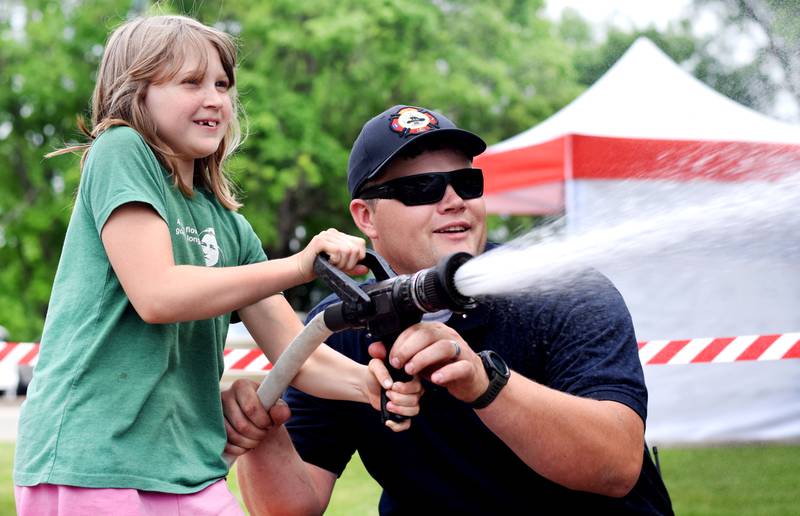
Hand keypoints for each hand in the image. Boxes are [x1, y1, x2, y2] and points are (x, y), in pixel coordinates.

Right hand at [221, 379, 290, 456]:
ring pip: (232, 435)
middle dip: (258, 434)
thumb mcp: (277, 407)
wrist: (253, 417)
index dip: (264, 422)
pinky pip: (224, 443)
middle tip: (265, 434)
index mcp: (242, 385)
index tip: (270, 424)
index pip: (251, 408)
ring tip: (257, 440)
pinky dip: (238, 449)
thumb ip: (281, 410)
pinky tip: (247, 445)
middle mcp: (225, 395)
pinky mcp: (211, 426)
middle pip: (242, 424)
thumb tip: (278, 413)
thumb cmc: (266, 409)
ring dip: (249, 443)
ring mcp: (215, 412)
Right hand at [294, 228, 366, 281]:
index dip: (358, 257)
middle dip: (350, 263)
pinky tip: (327, 262)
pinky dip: (334, 260)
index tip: (348, 265)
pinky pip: (337, 251)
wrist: (301, 269)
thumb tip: (366, 269)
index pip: (360, 243)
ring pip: (347, 250)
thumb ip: (353, 267)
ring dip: (341, 263)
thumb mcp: (341, 267)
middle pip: (355, 248)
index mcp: (340, 236)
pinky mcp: (320, 241)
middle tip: (339, 267)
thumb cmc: (321, 267)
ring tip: (332, 265)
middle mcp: (334, 233)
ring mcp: (326, 235)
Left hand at [365, 357, 423, 431]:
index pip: (417, 386)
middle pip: (415, 400)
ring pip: (414, 411)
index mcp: (411, 377)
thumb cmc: (374, 373)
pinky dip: (398, 425)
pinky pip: (406, 424)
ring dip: (399, 410)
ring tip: (387, 405)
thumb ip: (382, 371)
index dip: (405, 389)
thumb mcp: (375, 366)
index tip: (392, 386)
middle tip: (387, 394)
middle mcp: (414, 390)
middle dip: (399, 399)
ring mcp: (409, 403)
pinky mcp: (402, 414)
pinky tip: (388, 421)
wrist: (366, 385)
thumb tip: (389, 384)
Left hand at [369, 322, 488, 403]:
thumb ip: (396, 353)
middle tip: (398, 365)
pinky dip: (446, 372)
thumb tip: (374, 349)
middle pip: (428, 334)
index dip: (400, 343)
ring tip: (411, 371)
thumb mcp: (418, 359)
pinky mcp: (469, 367)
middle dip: (408, 349)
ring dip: (424, 358)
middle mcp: (448, 336)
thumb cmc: (442, 367)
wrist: (470, 381)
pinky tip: (435, 380)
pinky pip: (460, 366)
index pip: (415, 329)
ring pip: (444, 346)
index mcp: (434, 331)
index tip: (391, 359)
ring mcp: (461, 350)